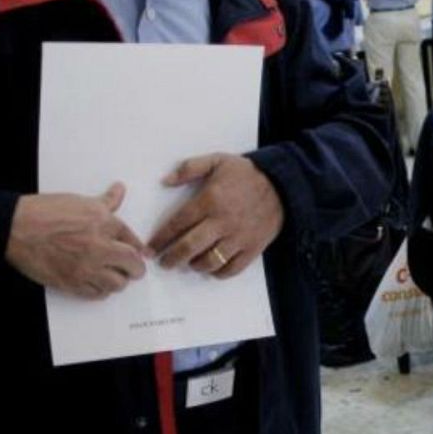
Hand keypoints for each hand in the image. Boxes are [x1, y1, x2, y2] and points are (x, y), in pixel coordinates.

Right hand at [6, 183, 147, 299]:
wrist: (16, 228)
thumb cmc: (44, 212)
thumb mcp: (80, 201)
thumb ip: (106, 201)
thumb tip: (120, 190)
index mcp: (104, 223)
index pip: (133, 240)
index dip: (139, 249)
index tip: (142, 254)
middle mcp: (100, 247)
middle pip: (133, 266)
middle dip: (135, 268)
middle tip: (132, 268)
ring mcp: (86, 268)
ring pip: (117, 284)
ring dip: (118, 280)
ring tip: (113, 275)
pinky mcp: (71, 283)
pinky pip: (97, 294)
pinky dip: (101, 290)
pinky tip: (97, 283)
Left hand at [150, 155, 283, 277]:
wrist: (283, 184)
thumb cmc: (246, 173)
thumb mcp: (217, 160)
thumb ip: (190, 168)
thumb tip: (165, 181)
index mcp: (210, 200)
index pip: (178, 224)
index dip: (160, 239)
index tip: (150, 248)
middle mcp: (222, 222)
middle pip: (189, 247)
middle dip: (171, 258)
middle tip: (164, 262)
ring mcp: (238, 237)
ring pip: (209, 261)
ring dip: (194, 265)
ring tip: (188, 263)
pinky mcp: (252, 248)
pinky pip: (231, 269)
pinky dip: (218, 273)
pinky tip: (211, 268)